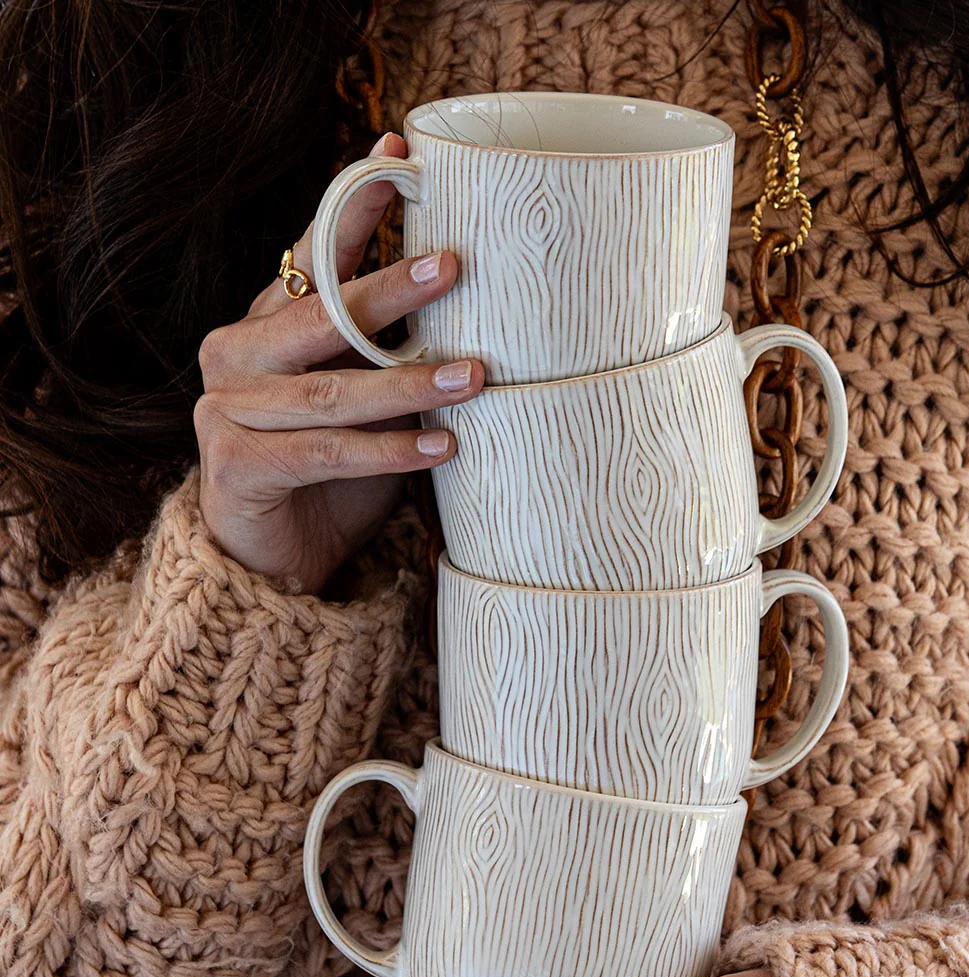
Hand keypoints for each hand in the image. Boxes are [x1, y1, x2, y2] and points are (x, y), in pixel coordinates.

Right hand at [194, 131, 483, 593]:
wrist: (278, 561)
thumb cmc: (334, 475)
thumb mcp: (370, 404)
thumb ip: (391, 356)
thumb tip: (479, 307)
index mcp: (266, 327)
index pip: (312, 259)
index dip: (351, 208)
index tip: (397, 158)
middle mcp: (234, 356)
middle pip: (320, 318)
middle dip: (387, 291)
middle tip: (452, 266)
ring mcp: (224, 409)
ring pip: (330, 391)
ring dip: (407, 384)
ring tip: (475, 376)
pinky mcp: (234, 465)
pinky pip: (324, 452)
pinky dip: (387, 451)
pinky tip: (442, 448)